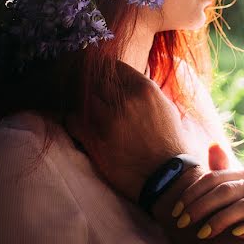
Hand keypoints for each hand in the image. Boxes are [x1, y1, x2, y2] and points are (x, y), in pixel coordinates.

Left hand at [66, 60, 191, 200]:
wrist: (168, 176)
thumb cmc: (170, 142)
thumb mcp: (165, 107)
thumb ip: (145, 92)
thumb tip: (128, 80)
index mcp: (144, 89)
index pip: (114, 67)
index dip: (106, 72)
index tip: (102, 78)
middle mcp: (125, 101)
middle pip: (95, 81)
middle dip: (93, 87)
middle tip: (91, 93)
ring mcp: (109, 121)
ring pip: (82, 98)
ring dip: (82, 103)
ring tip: (86, 109)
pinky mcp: (96, 141)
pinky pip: (72, 120)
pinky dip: (73, 121)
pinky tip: (80, 125)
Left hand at [171, 143, 243, 239]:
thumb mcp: (230, 197)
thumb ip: (221, 173)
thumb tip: (213, 143)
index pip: (217, 178)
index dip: (194, 192)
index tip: (177, 211)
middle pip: (229, 190)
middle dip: (203, 207)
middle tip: (184, 223)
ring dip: (222, 219)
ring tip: (204, 233)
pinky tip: (236, 235)